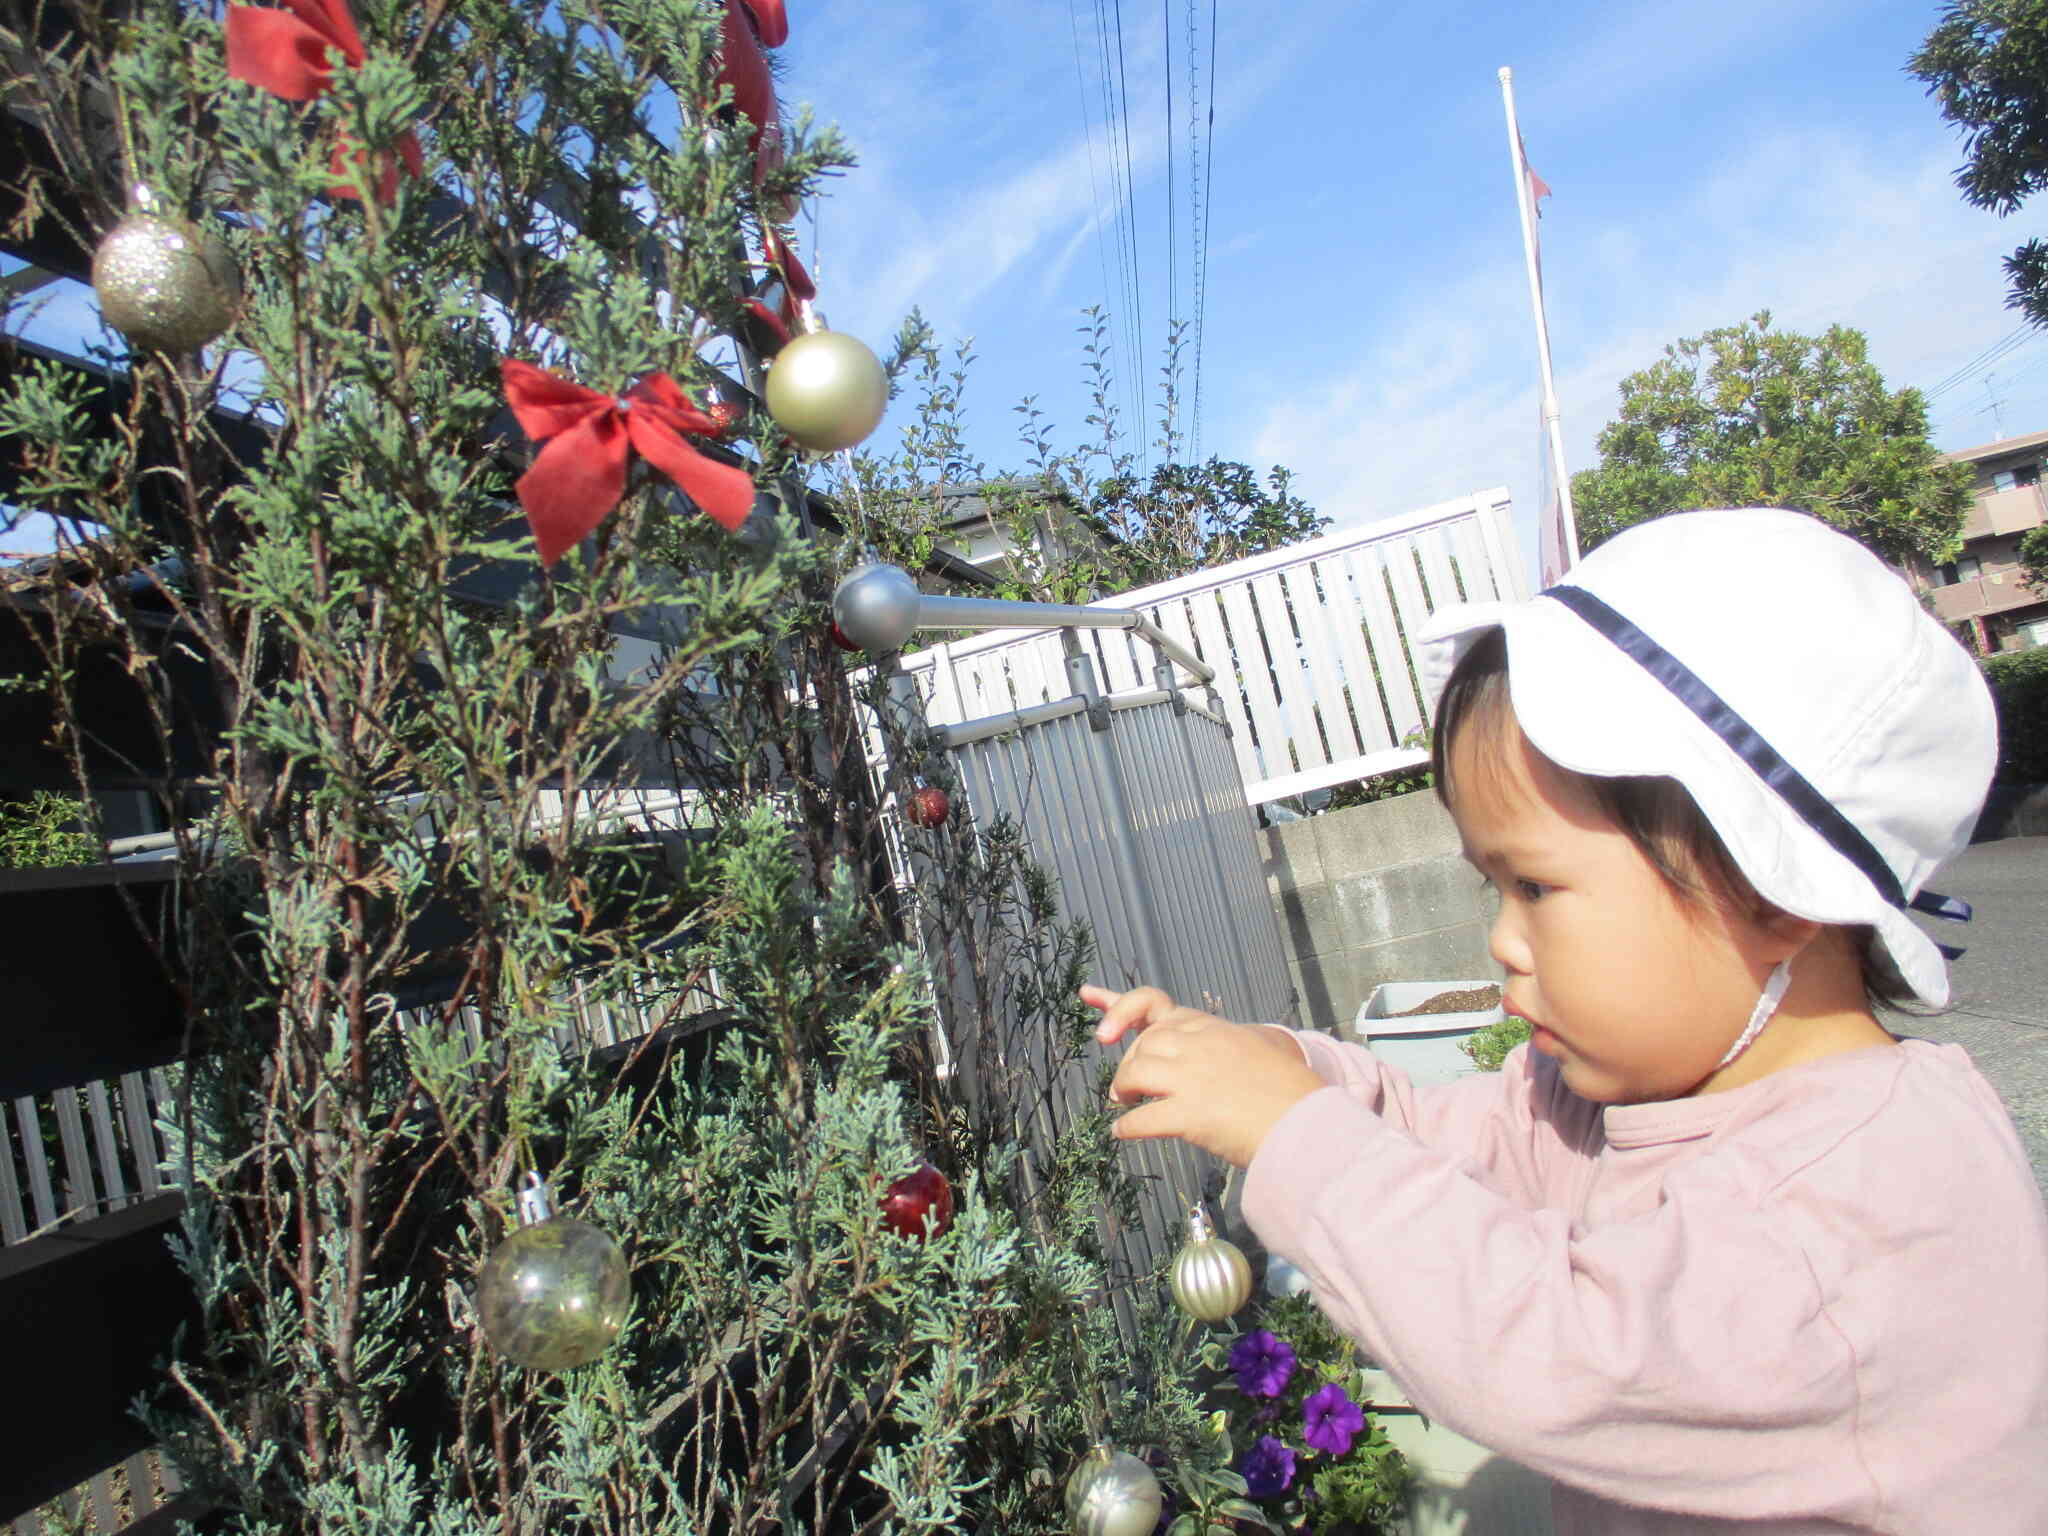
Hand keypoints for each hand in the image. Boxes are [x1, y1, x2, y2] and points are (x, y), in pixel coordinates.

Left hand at [1082, 985, 1323, 1167]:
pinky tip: (1123, 1133)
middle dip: (1128, 1061)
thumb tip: (1204, 1062)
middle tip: (1125, 1087)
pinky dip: (1127, 1127)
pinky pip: (1142, 1119)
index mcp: (1214, 1029)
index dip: (1119, 1005)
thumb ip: (1225, 1048)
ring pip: (1135, 1073)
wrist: (1311, 1123)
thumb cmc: (1290, 1094)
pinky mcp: (1191, 1115)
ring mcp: (1193, 1079)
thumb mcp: (1257, 1052)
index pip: (1154, 1005)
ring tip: (1123, 1104)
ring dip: (1123, 1090)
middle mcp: (1199, 1046)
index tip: (1093, 1007)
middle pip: (1142, 1043)